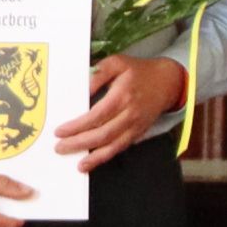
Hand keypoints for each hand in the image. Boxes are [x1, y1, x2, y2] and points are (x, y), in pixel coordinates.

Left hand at [56, 53, 185, 169]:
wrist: (167, 82)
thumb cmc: (138, 71)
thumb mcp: (117, 62)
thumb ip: (98, 74)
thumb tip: (82, 90)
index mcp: (122, 95)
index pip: (97, 115)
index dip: (78, 126)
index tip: (59, 131)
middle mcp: (129, 114)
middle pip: (102, 134)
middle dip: (79, 143)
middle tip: (59, 147)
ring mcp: (135, 126)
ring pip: (112, 146)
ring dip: (93, 157)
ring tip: (76, 163)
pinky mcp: (138, 133)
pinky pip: (120, 148)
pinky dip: (105, 157)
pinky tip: (91, 162)